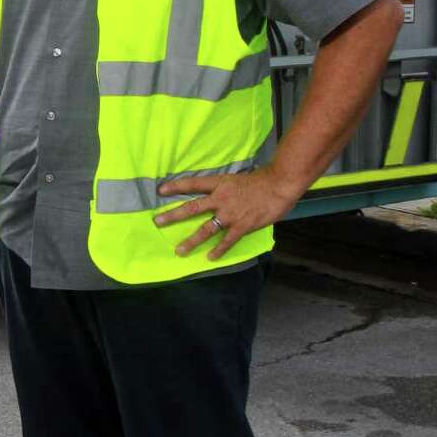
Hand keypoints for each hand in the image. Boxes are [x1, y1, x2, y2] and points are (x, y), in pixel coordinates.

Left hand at [153, 165, 300, 260]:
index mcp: (219, 184)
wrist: (279, 184)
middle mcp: (220, 199)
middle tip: (158, 222)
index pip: (193, 184)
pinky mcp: (242, 226)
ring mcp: (230, 214)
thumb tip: (216, 194)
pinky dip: (218, 250)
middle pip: (192, 208)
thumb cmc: (262, 180)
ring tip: (179, 250)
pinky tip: (210, 258)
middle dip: (173, 215)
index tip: (160, 190)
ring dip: (191, 240)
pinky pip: (226, 241)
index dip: (176, 187)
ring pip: (205, 229)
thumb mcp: (237, 179)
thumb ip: (225, 188)